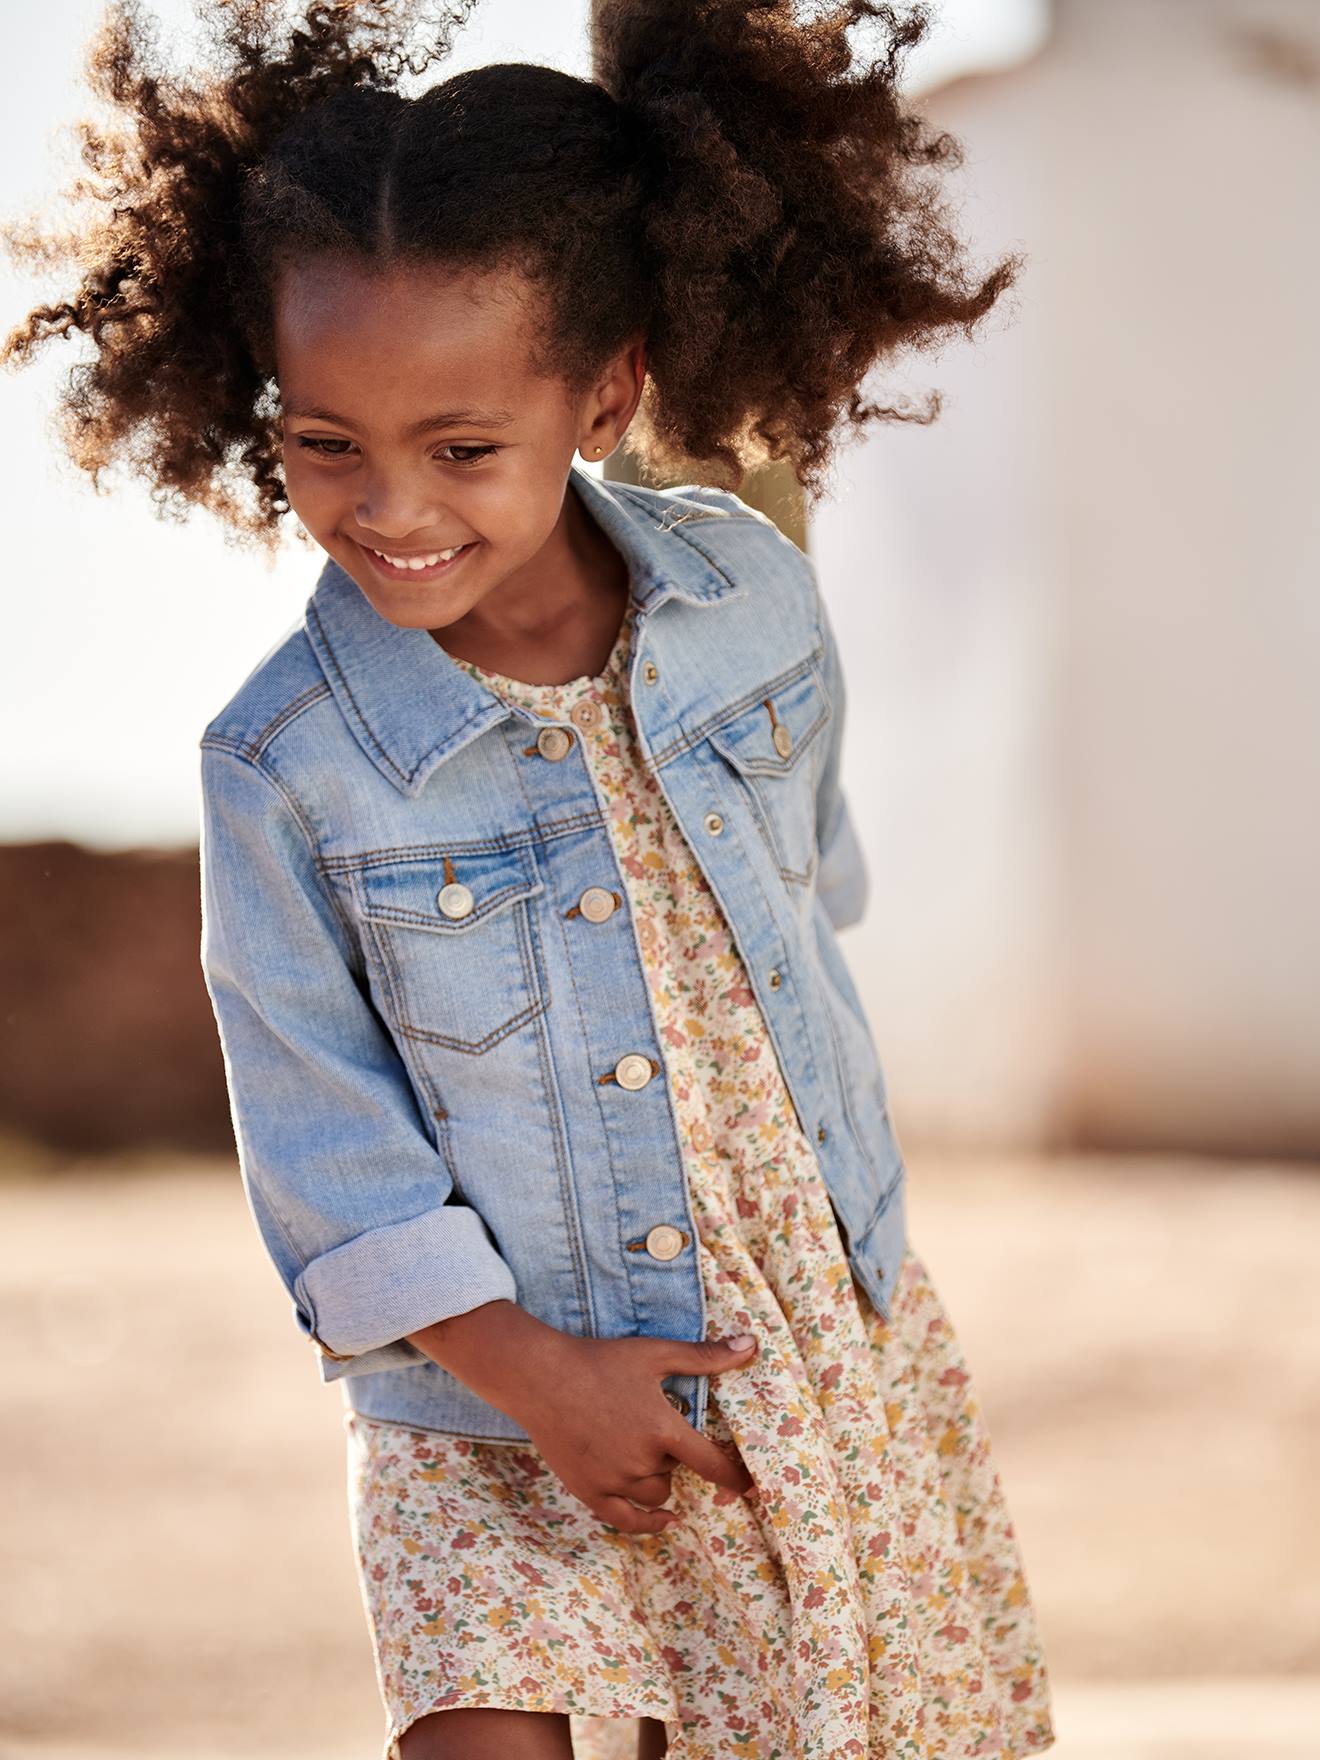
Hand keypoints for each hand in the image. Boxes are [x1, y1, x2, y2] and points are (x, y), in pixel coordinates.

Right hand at [504, 1330, 758, 1535]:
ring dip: (658, 1478)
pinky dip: (649, 1522)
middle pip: (676, 1472)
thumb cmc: (600, 1361)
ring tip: (640, 1447)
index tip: (753, 1487)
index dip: (735, 1478)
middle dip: (673, 1454)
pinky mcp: (589, 1491)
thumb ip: (704, 1356)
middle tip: (652, 1425)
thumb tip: (750, 1345)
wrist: (541, 1377)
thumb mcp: (655, 1353)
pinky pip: (627, 1520)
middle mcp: (641, 1461)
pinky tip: (667, 1519)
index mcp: (662, 1429)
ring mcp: (613, 1480)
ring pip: (656, 1494)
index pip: (711, 1464)